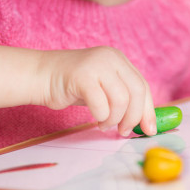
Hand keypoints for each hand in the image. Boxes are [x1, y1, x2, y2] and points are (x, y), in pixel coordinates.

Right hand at [36, 46, 155, 136]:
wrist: (40, 76)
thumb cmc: (73, 86)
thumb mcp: (104, 88)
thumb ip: (123, 98)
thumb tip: (146, 122)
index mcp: (119, 59)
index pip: (142, 86)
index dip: (148, 110)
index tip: (149, 129)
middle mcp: (111, 58)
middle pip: (137, 91)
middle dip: (134, 117)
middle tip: (125, 131)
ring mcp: (97, 64)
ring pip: (121, 99)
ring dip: (114, 119)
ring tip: (104, 123)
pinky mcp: (83, 75)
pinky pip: (101, 104)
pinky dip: (101, 117)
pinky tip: (95, 118)